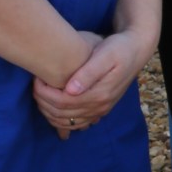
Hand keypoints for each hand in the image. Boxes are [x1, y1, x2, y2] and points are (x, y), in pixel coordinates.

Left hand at [33, 28, 153, 138]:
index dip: (45, 93)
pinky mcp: (100, 109)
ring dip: (48, 112)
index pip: (62, 101)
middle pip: (62, 113)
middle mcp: (100, 106)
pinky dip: (60, 120)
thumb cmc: (119, 48)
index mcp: (100, 94)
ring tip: (40, 95)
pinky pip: (76, 124)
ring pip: (66, 122)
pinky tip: (51, 109)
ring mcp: (101, 110)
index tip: (36, 79)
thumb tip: (70, 89)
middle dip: (43, 101)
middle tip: (35, 85)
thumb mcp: (105, 54)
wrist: (136, 50)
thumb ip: (89, 72)